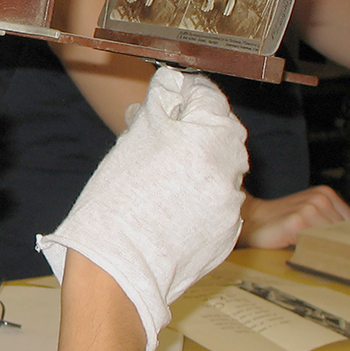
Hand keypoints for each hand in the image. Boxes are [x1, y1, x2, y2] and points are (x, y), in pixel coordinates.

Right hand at [37, 67, 246, 350]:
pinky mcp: (229, 234)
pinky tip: (173, 205)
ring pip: (223, 170)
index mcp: (208, 138)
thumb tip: (172, 86)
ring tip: (166, 177)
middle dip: (200, 132)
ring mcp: (232, 206)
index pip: (210, 99)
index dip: (189, 95)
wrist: (117, 265)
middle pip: (223, 134)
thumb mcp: (134, 137)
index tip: (171, 100)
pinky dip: (203, 197)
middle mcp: (230, 169)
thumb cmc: (117, 199)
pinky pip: (220, 203)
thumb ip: (161, 106)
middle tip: (167, 138)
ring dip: (203, 165)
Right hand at [238, 187, 349, 248]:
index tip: (349, 254)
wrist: (251, 220)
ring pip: (335, 238)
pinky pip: (319, 242)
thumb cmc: (281, 223)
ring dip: (330, 251)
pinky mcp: (299, 221)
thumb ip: (330, 223)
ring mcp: (310, 208)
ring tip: (320, 259)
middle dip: (342, 247)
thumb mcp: (310, 216)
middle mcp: (321, 198)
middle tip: (335, 261)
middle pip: (347, 232)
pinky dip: (318, 252)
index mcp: (326, 194)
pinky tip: (309, 256)